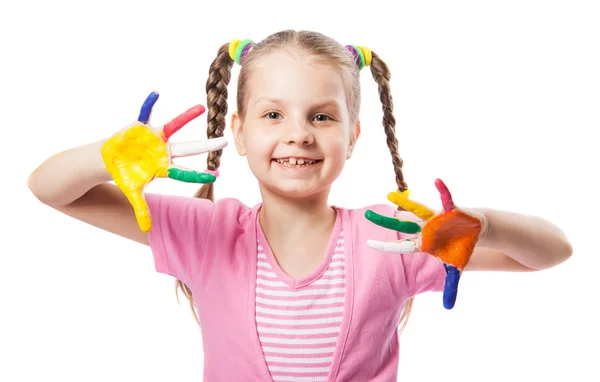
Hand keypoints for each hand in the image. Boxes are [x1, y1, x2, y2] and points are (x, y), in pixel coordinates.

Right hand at [101, 91, 227, 231]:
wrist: (107, 160)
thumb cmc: (124, 175)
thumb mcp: (132, 193)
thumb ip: (141, 210)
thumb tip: (146, 230)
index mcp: (164, 167)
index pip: (185, 172)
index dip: (199, 174)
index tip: (216, 175)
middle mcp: (164, 151)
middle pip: (189, 148)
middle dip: (206, 146)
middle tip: (225, 142)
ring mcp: (155, 138)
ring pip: (174, 126)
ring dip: (186, 117)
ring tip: (202, 108)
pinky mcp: (141, 127)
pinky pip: (145, 112)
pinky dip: (148, 104)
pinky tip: (156, 94)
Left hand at [365, 179, 486, 308]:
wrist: (475, 230)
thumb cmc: (460, 247)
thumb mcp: (456, 269)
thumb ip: (451, 287)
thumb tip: (449, 308)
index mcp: (423, 244)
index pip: (400, 246)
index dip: (385, 246)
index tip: (367, 244)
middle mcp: (425, 229)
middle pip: (401, 226)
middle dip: (385, 222)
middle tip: (366, 215)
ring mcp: (435, 218)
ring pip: (417, 209)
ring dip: (405, 203)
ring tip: (389, 195)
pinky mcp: (449, 209)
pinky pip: (445, 198)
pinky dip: (442, 190)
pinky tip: (437, 181)